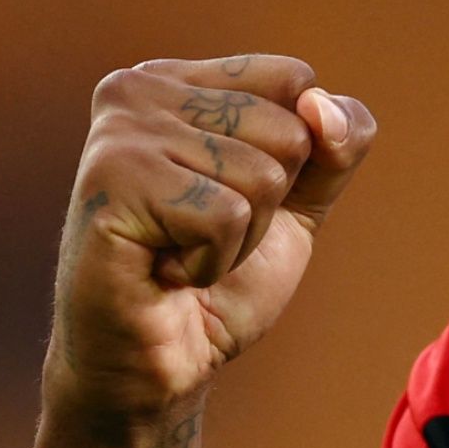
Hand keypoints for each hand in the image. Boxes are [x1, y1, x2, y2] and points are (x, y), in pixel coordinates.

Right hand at [41, 54, 378, 439]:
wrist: (158, 368)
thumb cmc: (219, 282)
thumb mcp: (299, 202)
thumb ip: (337, 145)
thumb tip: (322, 107)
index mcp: (179, 79)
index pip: (295, 79)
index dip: (294, 158)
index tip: (229, 197)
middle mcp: (138, 88)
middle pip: (288, 129)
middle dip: (266, 205)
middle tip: (198, 237)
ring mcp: (119, 131)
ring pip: (262, 174)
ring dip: (239, 238)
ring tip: (179, 254)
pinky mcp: (111, 180)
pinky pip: (226, 214)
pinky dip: (212, 261)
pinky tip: (164, 272)